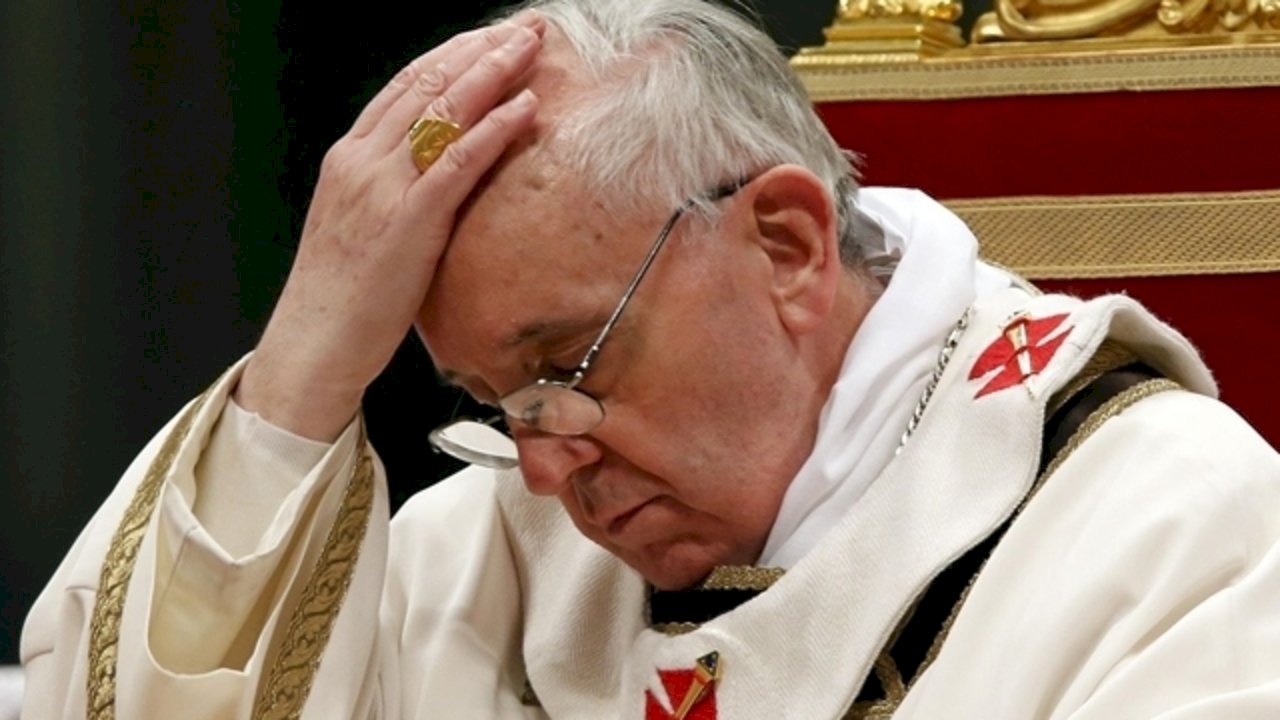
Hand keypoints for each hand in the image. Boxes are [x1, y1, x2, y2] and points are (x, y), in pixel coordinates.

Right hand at [235, 12, 543, 440]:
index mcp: (349, 159)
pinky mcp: (408, 220)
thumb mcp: (359, 227)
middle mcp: (362, 160)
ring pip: (443, 111)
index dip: (450, 56)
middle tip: (521, 29)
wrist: (313, 343)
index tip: (488, 38)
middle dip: (478, 50)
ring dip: (492, 72)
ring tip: (530, 47)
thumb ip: (391, 191)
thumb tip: (437, 175)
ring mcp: (383, 187)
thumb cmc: (341, 297)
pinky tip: (524, 107)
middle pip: (427, 85)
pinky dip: (494, 129)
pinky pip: (458, 162)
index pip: (404, 87)